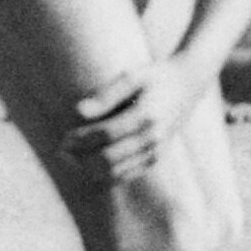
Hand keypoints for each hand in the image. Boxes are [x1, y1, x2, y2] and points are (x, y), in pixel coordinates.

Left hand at [69, 39, 227, 174]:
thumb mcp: (132, 76)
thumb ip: (106, 95)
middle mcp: (153, 138)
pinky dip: (105, 175)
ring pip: (116, 172)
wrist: (189, 84)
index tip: (64, 137)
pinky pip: (127, 174)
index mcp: (147, 116)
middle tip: (61, 150)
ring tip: (71, 159)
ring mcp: (156, 151)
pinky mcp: (156, 158)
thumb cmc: (156, 76)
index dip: (81, 139)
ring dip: (89, 169)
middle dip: (81, 158)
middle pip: (109, 159)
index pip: (106, 135)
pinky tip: (89, 165)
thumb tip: (78, 112)